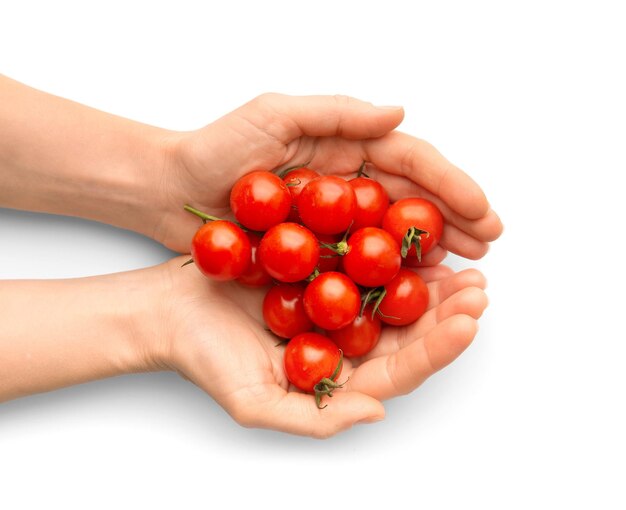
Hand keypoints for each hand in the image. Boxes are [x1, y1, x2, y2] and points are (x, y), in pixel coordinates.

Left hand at [154, 94, 501, 258]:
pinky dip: (386, 274)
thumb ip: (338, 114)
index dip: (449, 185)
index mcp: (344, 146)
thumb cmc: (215, 147)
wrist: (170, 190)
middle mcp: (347, 181)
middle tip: (487, 246)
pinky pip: (358, 262)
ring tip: (464, 269)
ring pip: (391, 233)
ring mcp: (332, 218)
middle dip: (453, 220)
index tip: (481, 212)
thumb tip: (399, 112)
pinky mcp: (313, 249)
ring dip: (430, 250)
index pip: (409, 161)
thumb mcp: (274, 115)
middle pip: (411, 199)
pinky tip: (411, 289)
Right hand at [155, 257, 487, 437]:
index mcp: (337, 377)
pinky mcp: (318, 270)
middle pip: (407, 331)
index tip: (467, 324)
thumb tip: (375, 412)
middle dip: (447, 313)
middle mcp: (343, 342)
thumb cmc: (206, 358)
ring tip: (463, 264)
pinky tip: (412, 235)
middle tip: (479, 289)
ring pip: (391, 295)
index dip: (435, 350)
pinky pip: (361, 260)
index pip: (398, 369)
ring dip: (429, 281)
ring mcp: (333, 304)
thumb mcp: (254, 402)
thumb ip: (314, 417)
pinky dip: (389, 249)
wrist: (172, 311)